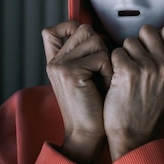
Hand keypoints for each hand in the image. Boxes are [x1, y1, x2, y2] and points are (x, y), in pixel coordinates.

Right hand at [42, 20, 112, 163]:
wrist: (87, 135)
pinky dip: (109, 70)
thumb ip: (85, 54)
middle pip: (83, 29)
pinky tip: (106, 85)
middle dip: (100, 46)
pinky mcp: (69, 73)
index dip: (74, 28)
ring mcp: (59, 66)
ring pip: (94, 40)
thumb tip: (100, 33)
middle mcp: (54, 61)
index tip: (90, 44)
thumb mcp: (86, 76)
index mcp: (55, 61)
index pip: (54, 29)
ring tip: (104, 78)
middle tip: (102, 70)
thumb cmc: (94, 106)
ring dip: (107, 59)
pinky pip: (100, 57)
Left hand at [103, 24, 163, 160]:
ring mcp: (148, 67)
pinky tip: (117, 79)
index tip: (151, 50)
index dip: (158, 36)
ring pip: (129, 42)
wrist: (135, 136)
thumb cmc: (153, 109)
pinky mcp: (127, 71)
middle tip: (136, 62)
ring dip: (125, 55)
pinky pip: (116, 52)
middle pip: (148, 31)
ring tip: (127, 75)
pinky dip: (113, 64)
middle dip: (139, 43)